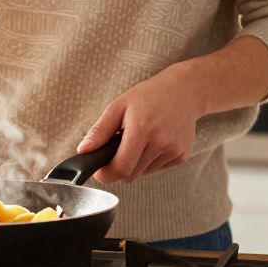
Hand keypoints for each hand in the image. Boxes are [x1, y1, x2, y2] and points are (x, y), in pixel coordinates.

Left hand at [77, 65, 202, 183]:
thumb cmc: (149, 96)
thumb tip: (83, 151)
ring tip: (140, 140)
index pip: (121, 168)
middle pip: (131, 175)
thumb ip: (100, 130)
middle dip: (119, 168)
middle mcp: (160, 142)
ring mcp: (173, 150)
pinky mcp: (182, 156)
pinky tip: (154, 142)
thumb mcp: (119, 106)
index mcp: (142, 128)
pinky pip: (157, 169)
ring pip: (143, 173)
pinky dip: (150, 161)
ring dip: (135, 163)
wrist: (184, 91)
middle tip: (118, 149)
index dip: (106, 174)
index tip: (100, 170)